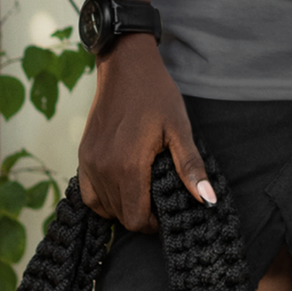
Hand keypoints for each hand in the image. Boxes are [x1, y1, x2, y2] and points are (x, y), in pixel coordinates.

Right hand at [76, 34, 214, 230]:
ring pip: (104, 208)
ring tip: (142, 192)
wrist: (126, 67)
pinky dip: (103, 199)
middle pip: (121, 216)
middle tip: (157, 199)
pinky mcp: (83, 155)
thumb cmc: (156, 95)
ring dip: (123, 208)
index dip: (153, 223)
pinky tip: (120, 189)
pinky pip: (89, 194)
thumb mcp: (179, 128)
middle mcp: (104, 169)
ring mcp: (90, 163)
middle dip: (140, 215)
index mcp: (128, 166)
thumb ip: (190, 167)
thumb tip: (208, 200)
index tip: (165, 211)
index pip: (136, 219)